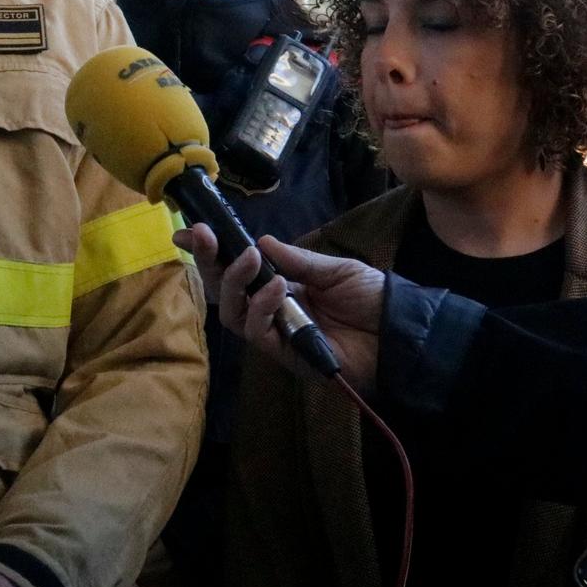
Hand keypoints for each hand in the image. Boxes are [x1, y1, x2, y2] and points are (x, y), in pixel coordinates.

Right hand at [174, 225, 383, 389]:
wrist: (400, 333)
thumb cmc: (372, 299)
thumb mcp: (335, 269)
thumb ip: (297, 259)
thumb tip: (259, 241)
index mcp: (281, 286)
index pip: (237, 270)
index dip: (210, 254)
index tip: (186, 233)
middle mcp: (271, 309)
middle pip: (223, 291)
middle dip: (208, 262)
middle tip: (203, 236)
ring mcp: (275, 332)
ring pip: (230, 312)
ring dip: (235, 282)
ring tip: (250, 259)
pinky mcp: (284, 353)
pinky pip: (257, 330)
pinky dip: (262, 305)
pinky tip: (280, 286)